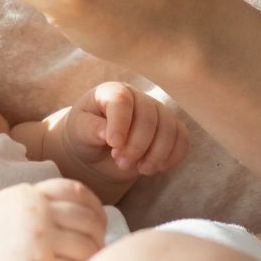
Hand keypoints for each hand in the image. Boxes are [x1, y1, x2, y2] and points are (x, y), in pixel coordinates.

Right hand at [0, 178, 108, 260]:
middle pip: (87, 220)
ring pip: (87, 246)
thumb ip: (38, 201)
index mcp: (32, 195)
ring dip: (91, 259)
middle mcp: (39, 212)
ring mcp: (41, 239)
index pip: (76, 191)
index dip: (94, 207)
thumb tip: (74, 207)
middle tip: (94, 250)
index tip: (98, 222)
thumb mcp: (9, 204)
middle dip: (97, 236)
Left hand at [58, 81, 189, 182]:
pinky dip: (172, 156)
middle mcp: (138, 97)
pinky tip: (156, 168)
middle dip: (137, 145)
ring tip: (139, 169)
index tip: (113, 144)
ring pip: (169, 129)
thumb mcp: (78, 131)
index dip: (120, 123)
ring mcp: (157, 112)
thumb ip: (89, 128)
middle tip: (121, 162)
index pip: (122, 100)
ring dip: (156, 154)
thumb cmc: (85, 135)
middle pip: (149, 117)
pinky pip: (182, 139)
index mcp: (113, 91)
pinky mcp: (170, 129)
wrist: (98, 151)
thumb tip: (105, 132)